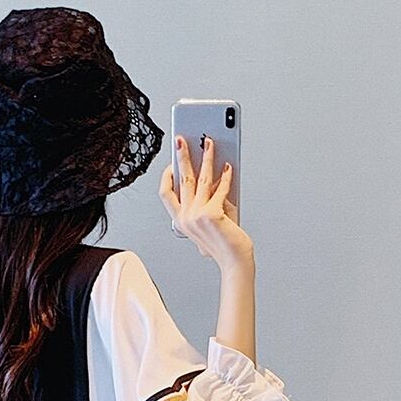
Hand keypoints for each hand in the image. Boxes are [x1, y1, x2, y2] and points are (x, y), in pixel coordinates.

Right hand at [159, 133, 253, 267]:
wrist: (234, 261)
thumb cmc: (224, 242)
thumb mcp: (208, 220)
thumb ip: (205, 200)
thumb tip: (211, 171)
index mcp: (181, 221)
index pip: (166, 194)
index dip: (167, 175)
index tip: (172, 161)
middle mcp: (186, 218)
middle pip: (182, 180)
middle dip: (182, 155)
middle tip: (182, 139)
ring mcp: (197, 216)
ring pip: (200, 179)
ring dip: (206, 157)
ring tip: (210, 143)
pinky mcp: (212, 214)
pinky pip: (220, 188)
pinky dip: (226, 176)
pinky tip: (229, 166)